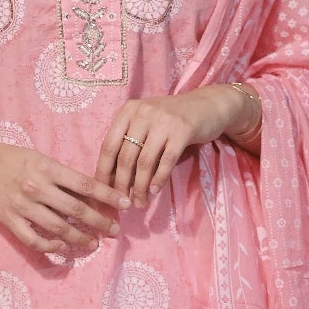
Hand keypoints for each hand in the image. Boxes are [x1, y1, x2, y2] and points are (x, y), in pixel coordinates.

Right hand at [0, 134, 129, 254]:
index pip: (86, 184)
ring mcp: (22, 206)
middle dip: (100, 222)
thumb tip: (91, 194)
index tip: (125, 204)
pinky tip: (64, 247)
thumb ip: (63, 176)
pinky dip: (51, 246)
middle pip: (76, 210)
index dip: (108, 196)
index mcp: (47, 168)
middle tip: (114, 231)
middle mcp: (36, 187)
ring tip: (93, 244)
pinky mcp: (9, 220)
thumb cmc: (13, 159)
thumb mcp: (41, 159)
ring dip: (80, 238)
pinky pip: (34, 240)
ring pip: (58, 228)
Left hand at [94, 87, 238, 205]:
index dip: (103, 172)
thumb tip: (112, 178)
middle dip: (122, 184)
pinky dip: (159, 179)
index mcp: (128, 111)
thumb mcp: (145, 123)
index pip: (109, 145)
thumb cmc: (171, 119)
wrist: (207, 105)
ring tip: (140, 202)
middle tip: (123, 203)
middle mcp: (143, 113)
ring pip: (145, 162)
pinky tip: (155, 191)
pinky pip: (166, 161)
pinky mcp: (183, 130)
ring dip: (140, 187)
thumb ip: (129, 142)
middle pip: (125, 156)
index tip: (101, 192)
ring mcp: (163, 121)